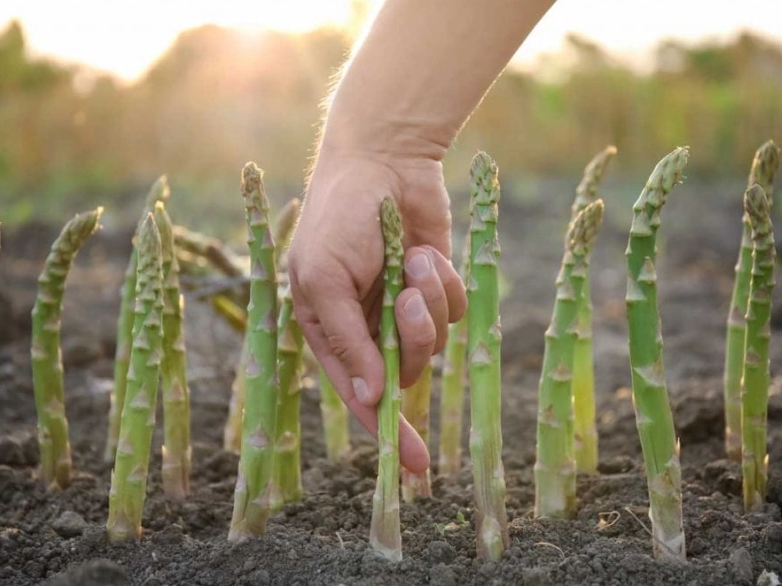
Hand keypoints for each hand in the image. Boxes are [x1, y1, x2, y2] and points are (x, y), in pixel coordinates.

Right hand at [287, 147, 466, 472]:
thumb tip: (374, 395)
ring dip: (430, 303)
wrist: (385, 161)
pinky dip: (446, 284)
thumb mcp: (325, 278)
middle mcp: (368, 327)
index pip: (360, 397)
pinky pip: (456, 310)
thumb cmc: (340, 217)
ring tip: (417, 263)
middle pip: (404, 371)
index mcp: (330, 331)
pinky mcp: (437, 287)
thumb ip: (347, 340)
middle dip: (413, 339)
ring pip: (435, 342)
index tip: (412, 467)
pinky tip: (428, 252)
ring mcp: (404, 307)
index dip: (386, 433)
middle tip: (407, 299)